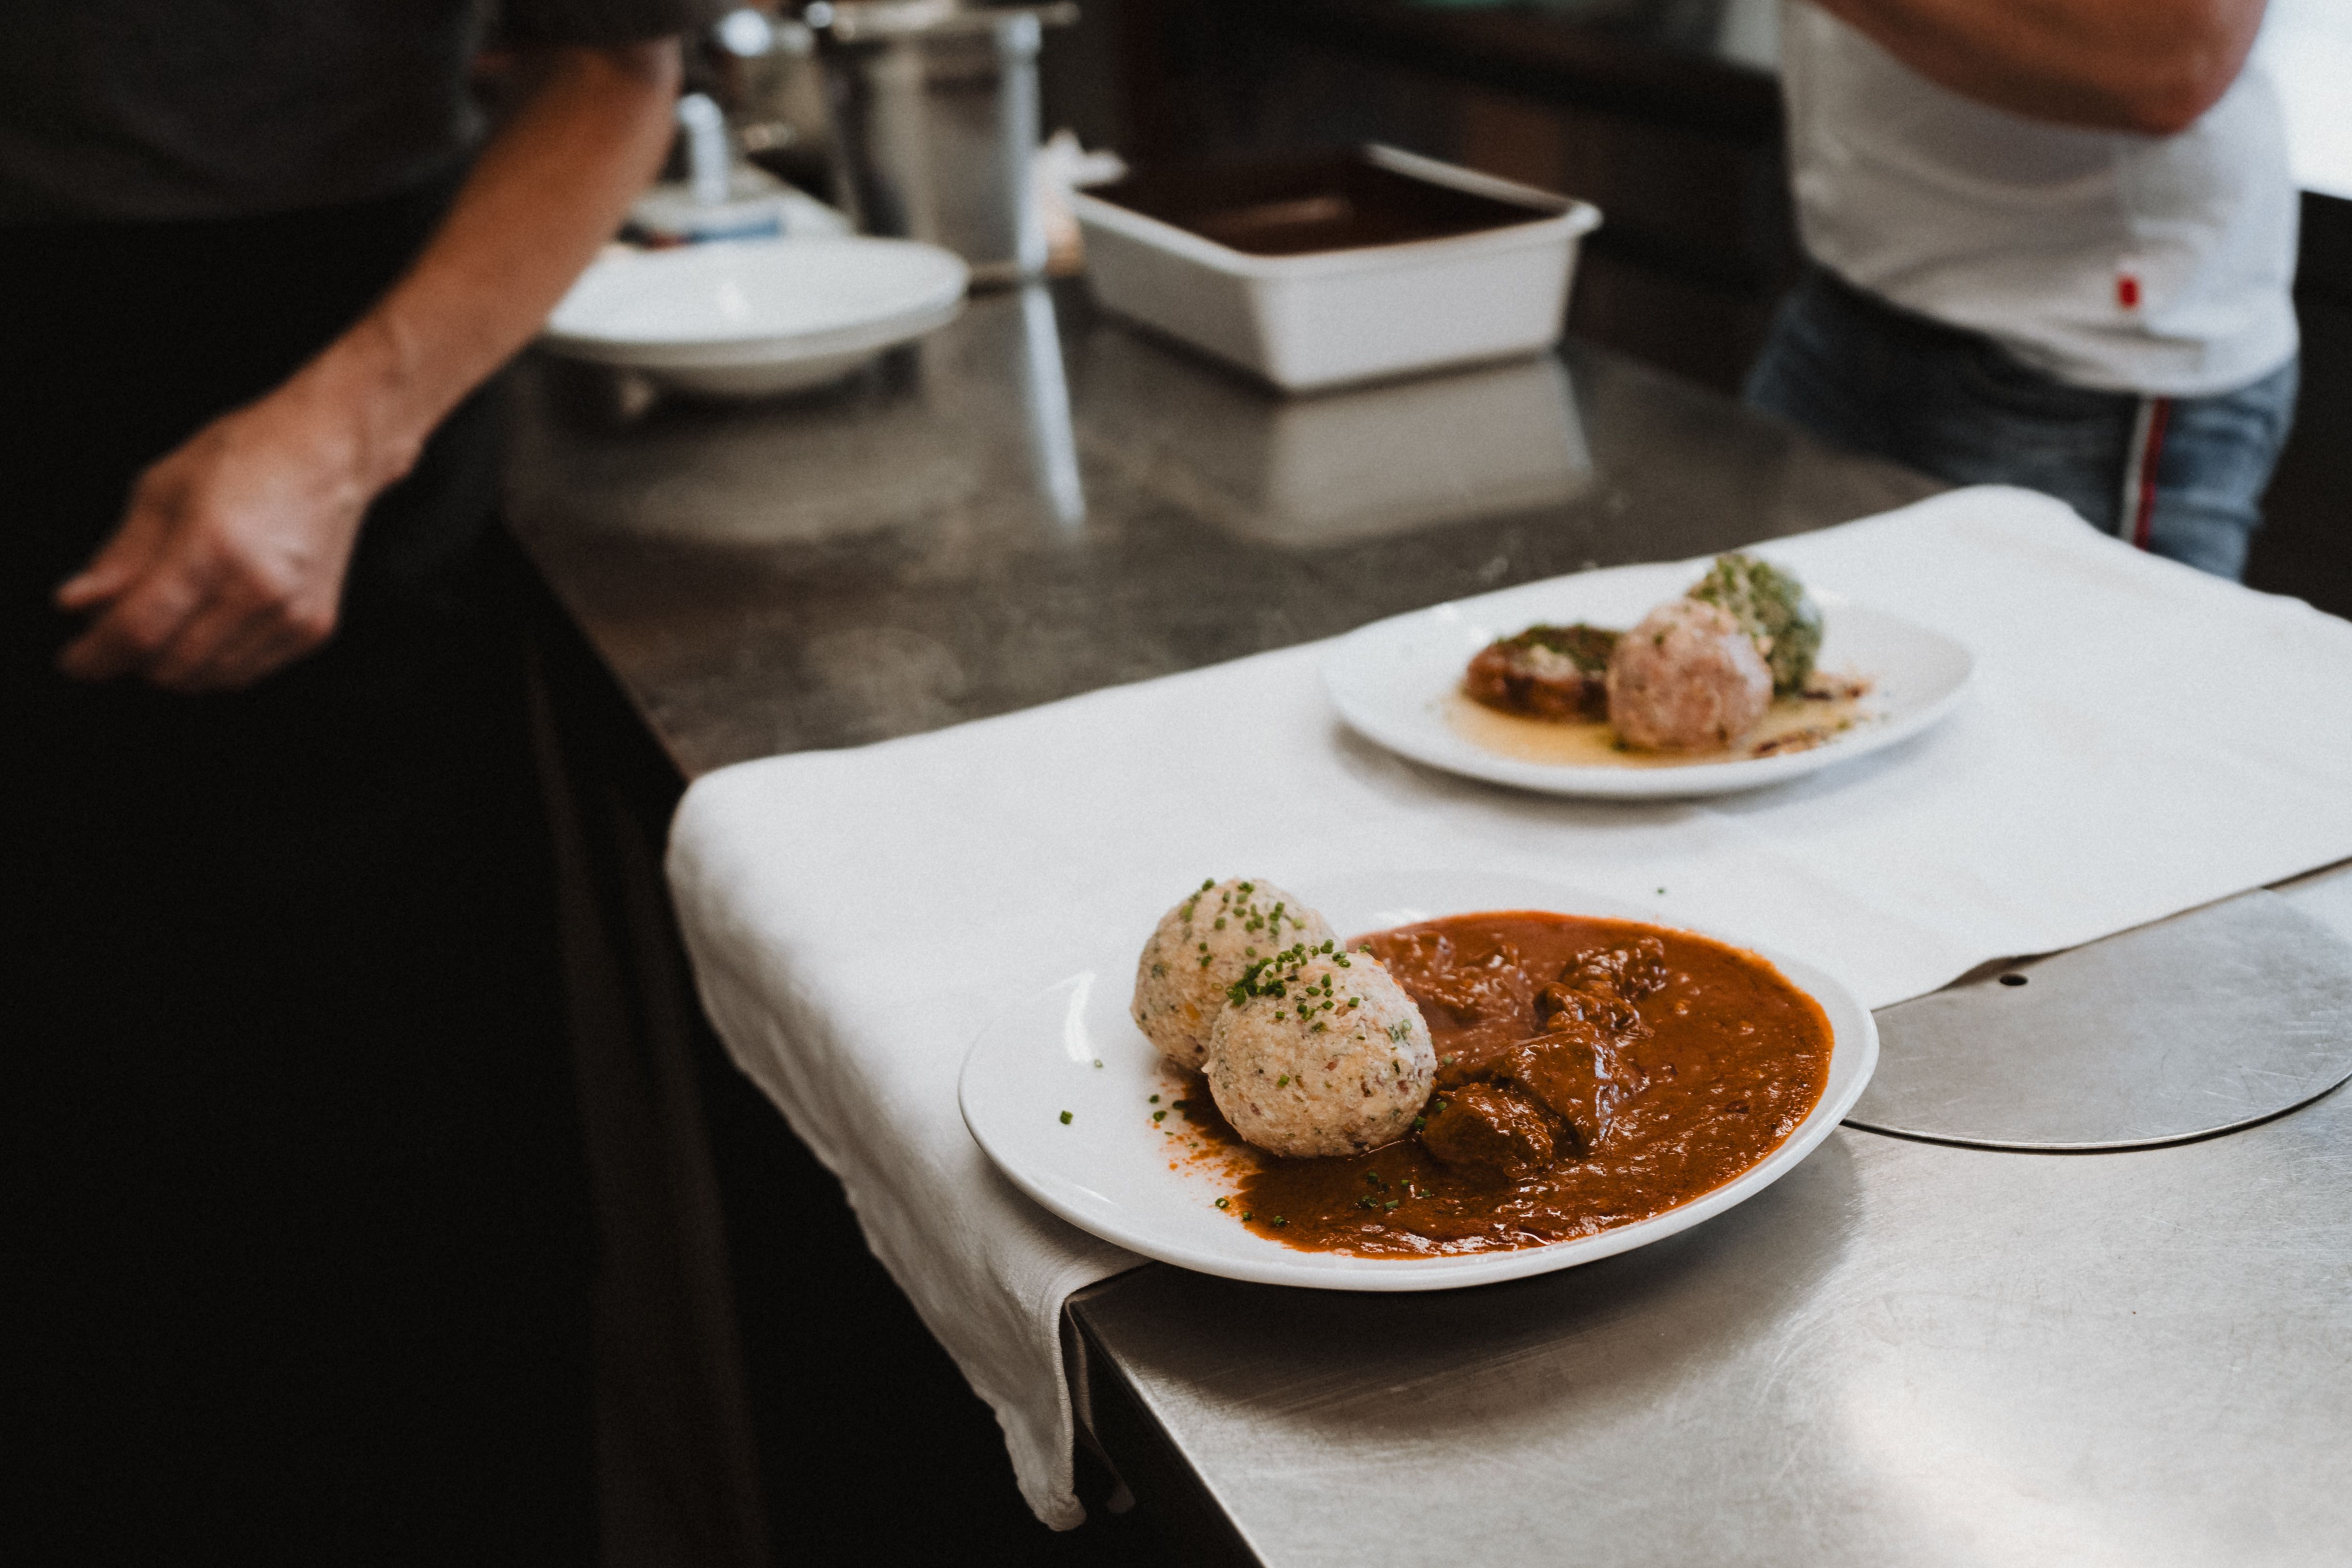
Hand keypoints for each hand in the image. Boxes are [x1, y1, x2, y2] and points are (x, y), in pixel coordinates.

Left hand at [55, 387, 378, 692]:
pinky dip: (213, 663)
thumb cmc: (249, 455)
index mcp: (212, 546)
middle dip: (131, 660)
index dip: (95, 656)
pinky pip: (245, 674)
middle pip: (171, 666)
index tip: (74, 661)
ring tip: (163, 626)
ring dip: (172, 664)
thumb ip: (121, 555)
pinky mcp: (312, 629)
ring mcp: (290, 614)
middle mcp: (258, 589)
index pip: (138, 630)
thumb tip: (77, 604)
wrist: (332, 450)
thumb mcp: (163, 489)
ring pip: (207, 679)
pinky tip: (205, 628)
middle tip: (116, 632)